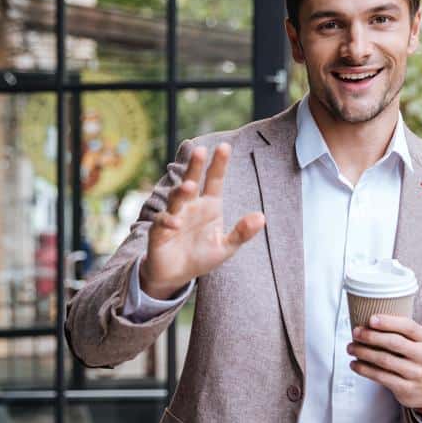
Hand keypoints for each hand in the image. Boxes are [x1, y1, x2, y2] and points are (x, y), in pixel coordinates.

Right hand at [141, 143, 265, 299]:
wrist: (176, 275)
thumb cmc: (201, 256)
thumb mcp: (226, 247)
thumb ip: (242, 233)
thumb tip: (262, 217)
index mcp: (209, 205)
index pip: (214, 180)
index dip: (219, 164)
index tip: (225, 147)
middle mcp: (191, 206)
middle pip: (192, 180)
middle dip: (195, 166)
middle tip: (200, 150)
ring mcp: (174, 215)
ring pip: (176, 198)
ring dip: (181, 192)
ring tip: (189, 187)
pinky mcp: (159, 230)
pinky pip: (162, 222)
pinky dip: (168, 221)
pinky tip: (176, 223)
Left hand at [346, 314, 421, 412]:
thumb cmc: (417, 359)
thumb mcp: (417, 342)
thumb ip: (399, 331)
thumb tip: (368, 322)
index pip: (408, 326)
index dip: (388, 322)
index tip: (370, 319)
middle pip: (394, 343)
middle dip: (371, 336)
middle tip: (356, 333)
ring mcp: (416, 374)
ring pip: (385, 360)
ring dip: (363, 353)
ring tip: (351, 348)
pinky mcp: (407, 389)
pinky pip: (381, 377)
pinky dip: (364, 369)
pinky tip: (355, 364)